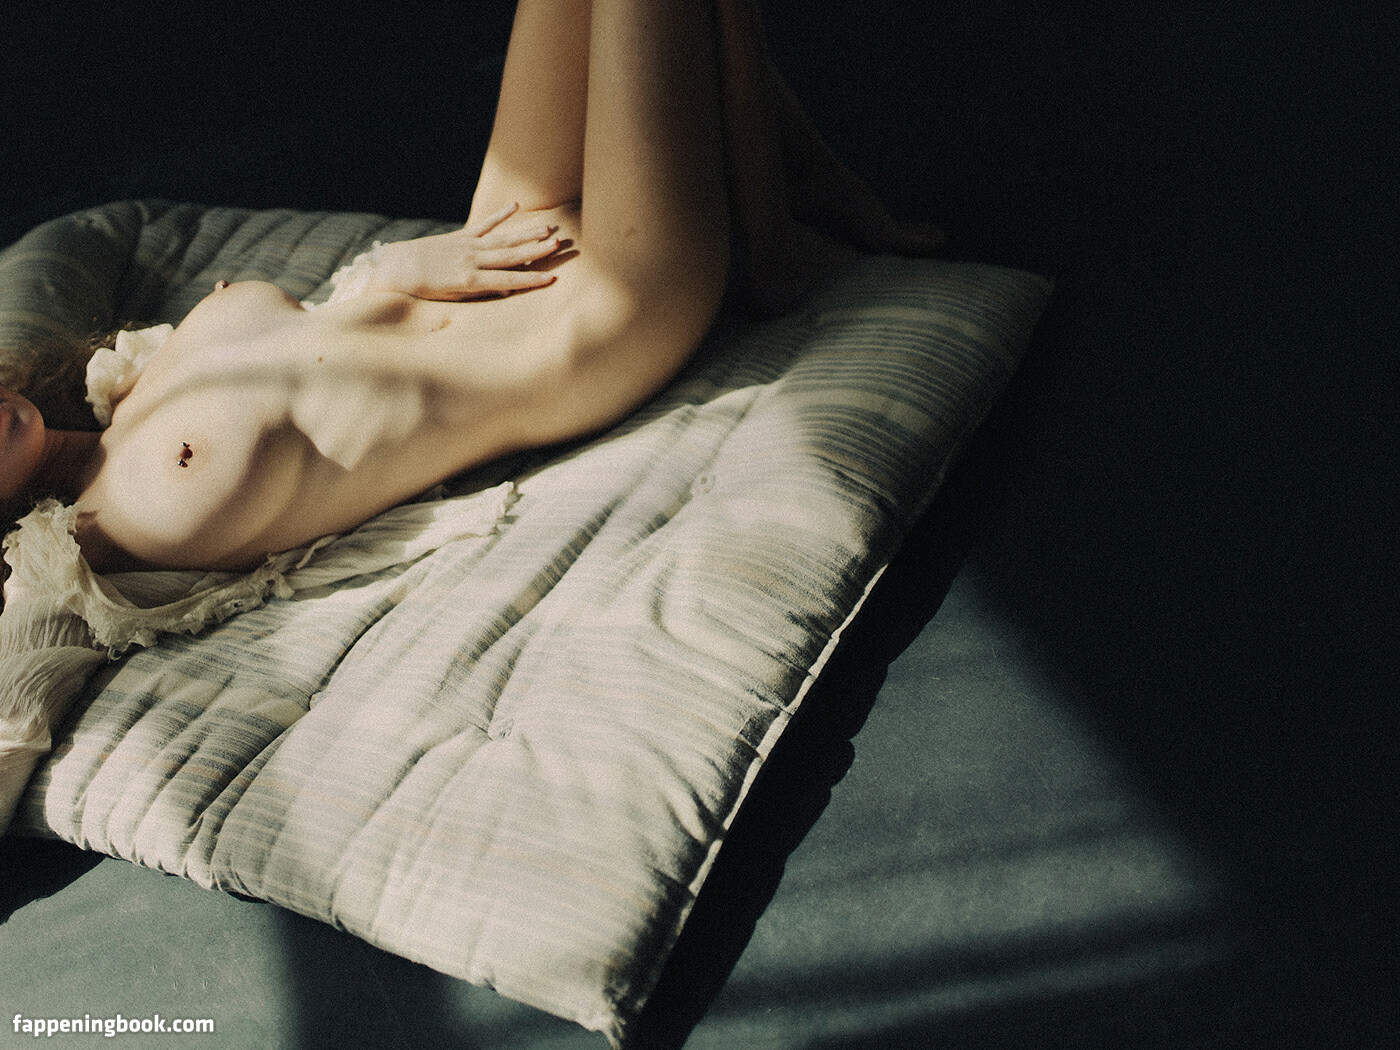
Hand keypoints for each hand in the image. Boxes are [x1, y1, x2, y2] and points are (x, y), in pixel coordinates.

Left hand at [370, 203, 566, 300]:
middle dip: (537, 251)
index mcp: (470, 279)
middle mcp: (472, 260)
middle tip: (559, 245)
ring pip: (502, 239)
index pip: (508, 280)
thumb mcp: (453, 298)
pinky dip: (499, 215)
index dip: (532, 280)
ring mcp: (467, 245)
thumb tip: (507, 290)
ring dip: (526, 234)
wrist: (399, 267)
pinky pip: (484, 225)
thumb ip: (480, 293)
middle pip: (510, 255)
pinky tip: (514, 206)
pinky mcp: (461, 236)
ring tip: (548, 229)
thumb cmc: (426, 289)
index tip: (553, 278)